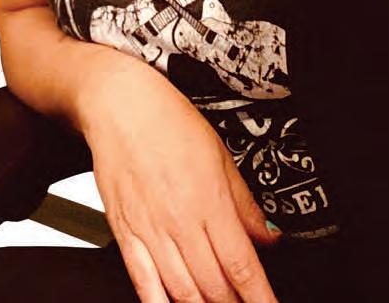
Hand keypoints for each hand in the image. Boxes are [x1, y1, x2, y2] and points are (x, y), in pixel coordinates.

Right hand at [78, 56, 282, 301]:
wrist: (119, 105)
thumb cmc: (169, 120)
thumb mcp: (220, 153)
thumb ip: (244, 202)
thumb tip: (269, 236)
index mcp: (210, 199)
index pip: (241, 263)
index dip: (259, 295)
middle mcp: (180, 221)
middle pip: (213, 286)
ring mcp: (150, 230)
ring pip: (181, 292)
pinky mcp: (124, 232)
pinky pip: (143, 283)